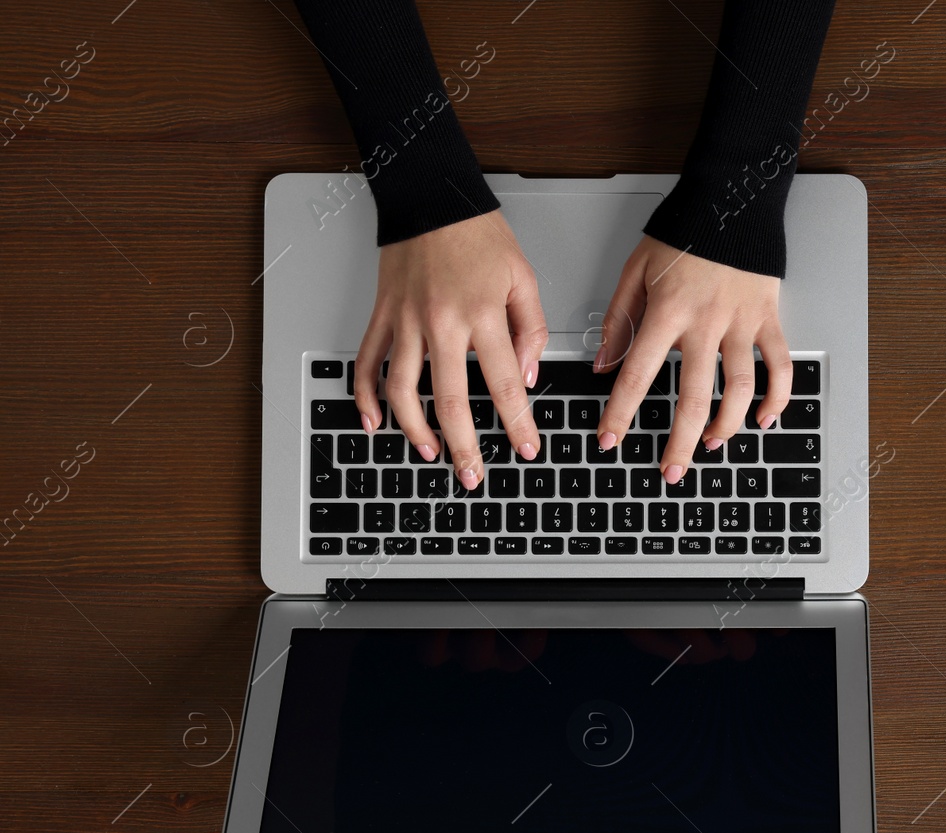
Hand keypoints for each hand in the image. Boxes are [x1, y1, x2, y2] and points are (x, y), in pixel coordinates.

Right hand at [352, 210, 547, 489]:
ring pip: (403, 390)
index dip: (518, 423)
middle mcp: (441, 323)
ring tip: (431, 453)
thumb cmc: (478, 233)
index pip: (505, 384)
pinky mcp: (382, 315)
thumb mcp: (524, 277)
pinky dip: (365, 396)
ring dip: (416, 430)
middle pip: (451, 401)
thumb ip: (532, 329)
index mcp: (483, 314)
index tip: (526, 448)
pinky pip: (366, 363)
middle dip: (464, 446)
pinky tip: (374, 422)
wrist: (430, 195)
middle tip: (473, 475)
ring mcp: (405, 321)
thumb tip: (529, 376)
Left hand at [592, 236, 791, 481]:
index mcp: (667, 312)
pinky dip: (777, 397)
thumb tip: (604, 366)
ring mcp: (741, 323)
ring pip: (739, 388)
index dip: (620, 413)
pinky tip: (763, 419)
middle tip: (670, 472)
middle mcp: (705, 323)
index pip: (637, 374)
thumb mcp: (635, 271)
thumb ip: (618, 320)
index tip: (609, 441)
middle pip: (693, 396)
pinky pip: (779, 365)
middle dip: (679, 442)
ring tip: (712, 446)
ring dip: (726, 426)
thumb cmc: (681, 234)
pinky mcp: (769, 319)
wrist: (730, 201)